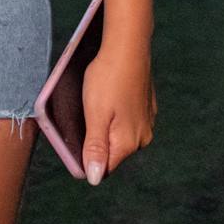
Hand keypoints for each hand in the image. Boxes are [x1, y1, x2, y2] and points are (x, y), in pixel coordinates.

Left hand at [80, 40, 156, 185]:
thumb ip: (95, 148)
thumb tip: (94, 179)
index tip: (76, 135)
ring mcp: (147, 120)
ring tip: (97, 99)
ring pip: (119, 133)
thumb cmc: (108, 78)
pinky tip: (109, 92)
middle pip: (112, 151)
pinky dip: (116, 111)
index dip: (86, 156)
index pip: (104, 167)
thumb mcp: (95, 114)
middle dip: (96, 138)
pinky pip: (127, 118)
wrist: (128, 44)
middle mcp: (142, 136)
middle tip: (86, 112)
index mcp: (128, 142)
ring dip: (106, 123)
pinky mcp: (147, 106)